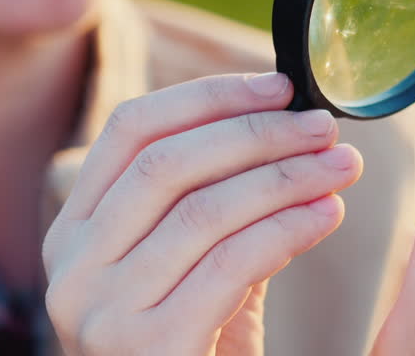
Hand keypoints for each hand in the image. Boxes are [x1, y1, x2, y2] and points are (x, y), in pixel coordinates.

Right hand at [43, 73, 362, 354]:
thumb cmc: (196, 344)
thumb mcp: (189, 265)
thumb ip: (213, 202)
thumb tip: (285, 120)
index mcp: (74, 232)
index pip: (129, 129)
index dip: (208, 96)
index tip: (279, 86)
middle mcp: (71, 268)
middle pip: (167, 163)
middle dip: (258, 134)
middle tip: (325, 128)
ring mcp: (102, 312)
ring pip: (203, 210)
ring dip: (286, 178)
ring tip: (343, 168)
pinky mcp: (149, 348)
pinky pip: (231, 264)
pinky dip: (288, 229)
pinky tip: (329, 214)